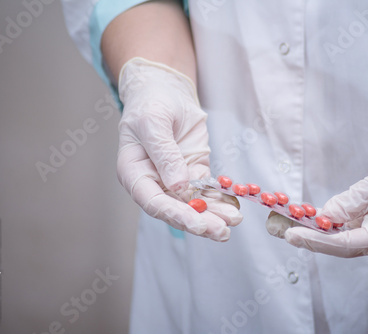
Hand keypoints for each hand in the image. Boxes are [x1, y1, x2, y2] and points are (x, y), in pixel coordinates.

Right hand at [117, 57, 241, 240]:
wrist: (166, 90)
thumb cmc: (151, 104)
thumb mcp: (153, 123)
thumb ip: (164, 153)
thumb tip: (178, 185)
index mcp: (134, 173)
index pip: (153, 202)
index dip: (175, 214)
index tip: (198, 223)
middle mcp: (153, 182)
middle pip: (175, 209)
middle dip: (199, 222)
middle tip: (222, 231)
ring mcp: (174, 179)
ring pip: (193, 203)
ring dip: (213, 215)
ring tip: (233, 222)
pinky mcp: (193, 171)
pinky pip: (206, 190)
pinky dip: (219, 199)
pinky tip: (234, 207)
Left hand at [266, 125, 367, 256]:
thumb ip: (354, 201)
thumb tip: (326, 215)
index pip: (347, 245)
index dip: (317, 241)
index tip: (291, 234)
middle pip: (343, 245)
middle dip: (311, 236)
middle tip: (279, 226)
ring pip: (346, 238)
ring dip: (319, 229)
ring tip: (288, 220)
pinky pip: (354, 228)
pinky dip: (333, 223)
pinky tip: (312, 216)